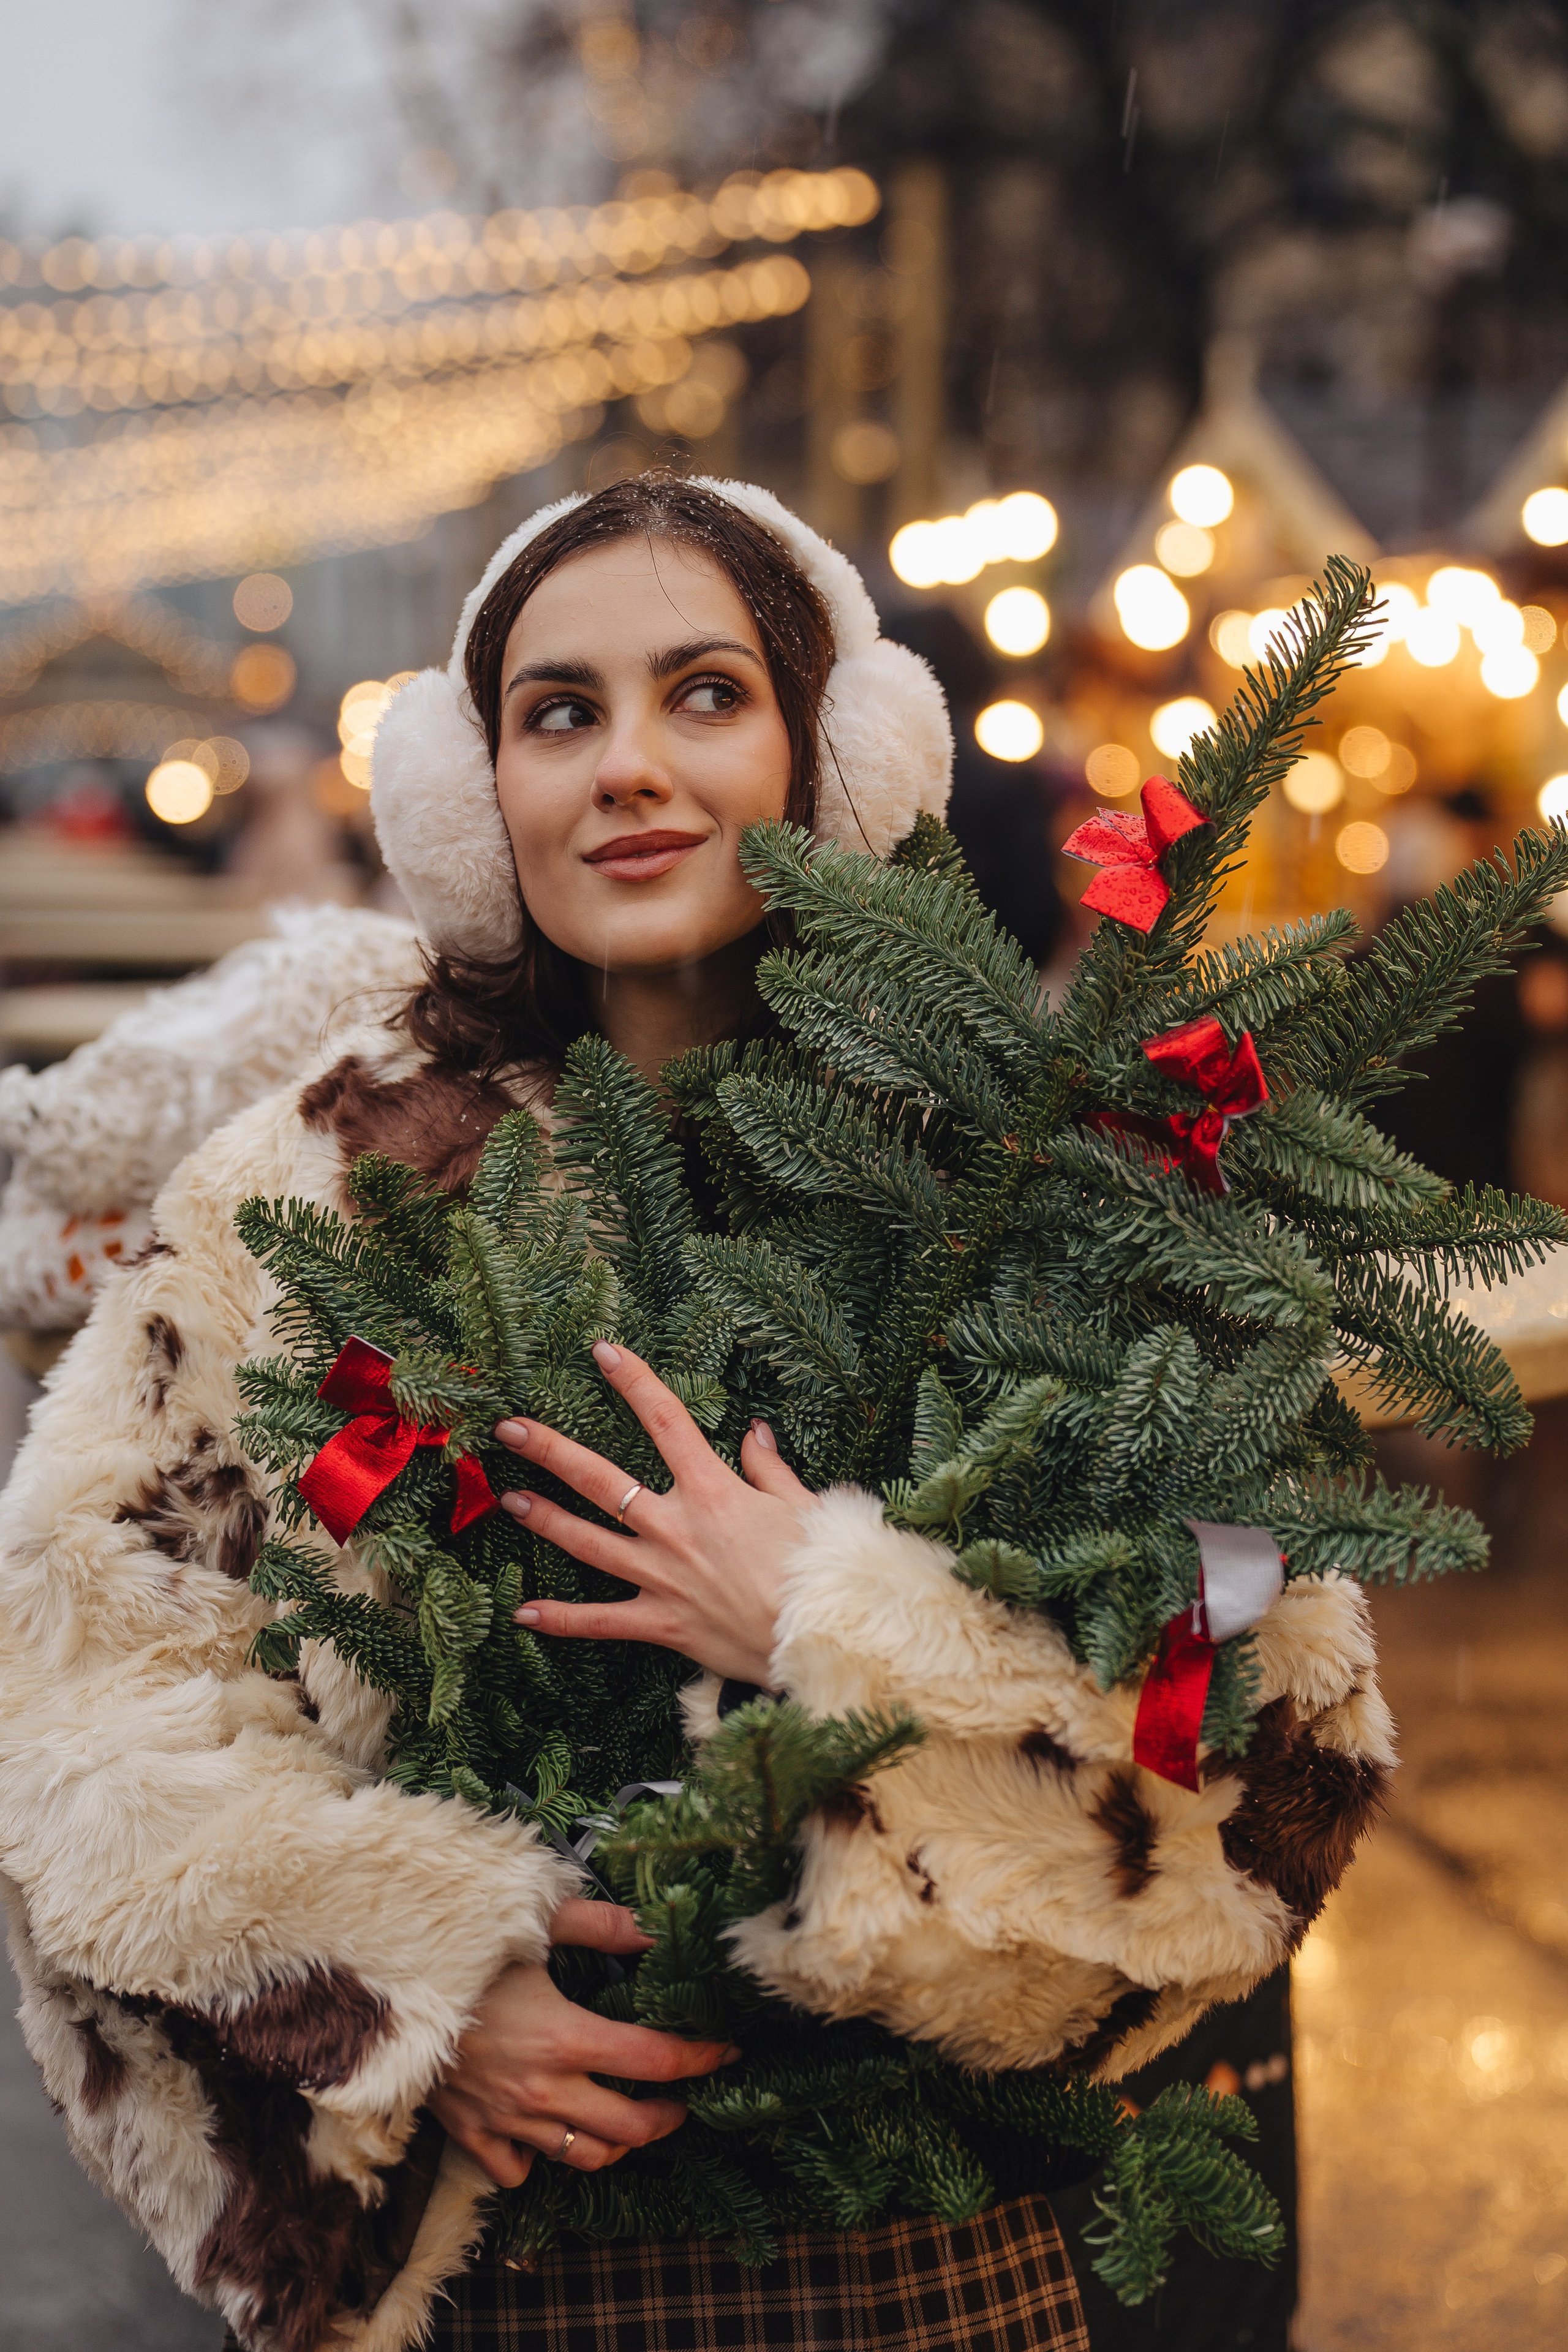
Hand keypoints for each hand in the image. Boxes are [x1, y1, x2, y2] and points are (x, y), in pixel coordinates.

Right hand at [428, 1897, 737, 2187]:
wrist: (379, 1989)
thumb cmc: (458, 1952)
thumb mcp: (531, 1924)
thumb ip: (600, 1924)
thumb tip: (654, 1927)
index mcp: (565, 2037)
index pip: (655, 2061)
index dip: (701, 2058)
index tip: (726, 2050)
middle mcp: (542, 2090)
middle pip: (629, 2128)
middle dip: (668, 2116)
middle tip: (682, 2098)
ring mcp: (506, 2119)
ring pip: (583, 2156)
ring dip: (617, 2143)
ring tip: (632, 2121)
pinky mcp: (471, 2133)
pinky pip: (519, 2170)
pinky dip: (542, 2158)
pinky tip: (551, 2131)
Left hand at [494, 1340, 811, 1685]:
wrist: (821, 1636)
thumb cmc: (821, 1569)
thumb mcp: (805, 1505)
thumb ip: (769, 1469)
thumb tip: (753, 1433)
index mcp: (713, 1491)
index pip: (665, 1420)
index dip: (633, 1381)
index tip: (603, 1352)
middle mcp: (677, 1528)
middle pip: (601, 1480)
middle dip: (550, 1450)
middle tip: (509, 1429)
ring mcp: (663, 1576)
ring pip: (588, 1543)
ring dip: (546, 1520)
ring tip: (508, 1501)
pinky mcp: (662, 1623)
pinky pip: (601, 1621)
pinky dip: (562, 1619)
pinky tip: (523, 1613)